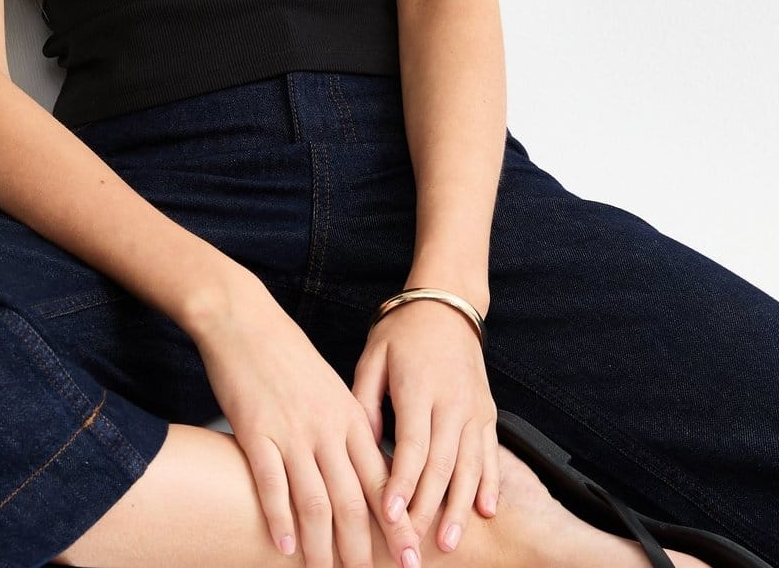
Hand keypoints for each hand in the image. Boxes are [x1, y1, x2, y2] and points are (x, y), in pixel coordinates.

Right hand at [191, 274, 422, 567]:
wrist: (244, 319)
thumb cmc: (287, 354)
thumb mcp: (330, 389)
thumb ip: (349, 428)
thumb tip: (367, 472)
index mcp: (351, 417)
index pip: (382, 481)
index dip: (397, 525)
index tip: (412, 558)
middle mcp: (327, 427)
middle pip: (353, 500)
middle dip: (364, 549)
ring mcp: (292, 430)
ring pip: (316, 500)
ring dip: (323, 545)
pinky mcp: (255, 429)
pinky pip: (272, 484)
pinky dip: (280, 519)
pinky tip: (284, 547)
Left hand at [351, 298, 500, 555]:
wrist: (446, 306)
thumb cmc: (402, 332)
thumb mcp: (373, 358)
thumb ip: (364, 402)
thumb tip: (359, 448)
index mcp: (418, 388)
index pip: (411, 445)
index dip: (402, 483)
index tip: (389, 514)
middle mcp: (450, 402)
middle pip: (442, 464)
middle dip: (429, 508)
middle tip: (416, 544)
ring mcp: (474, 409)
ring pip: (470, 466)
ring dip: (459, 507)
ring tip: (449, 540)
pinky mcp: (488, 412)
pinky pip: (491, 454)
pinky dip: (489, 484)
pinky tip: (485, 511)